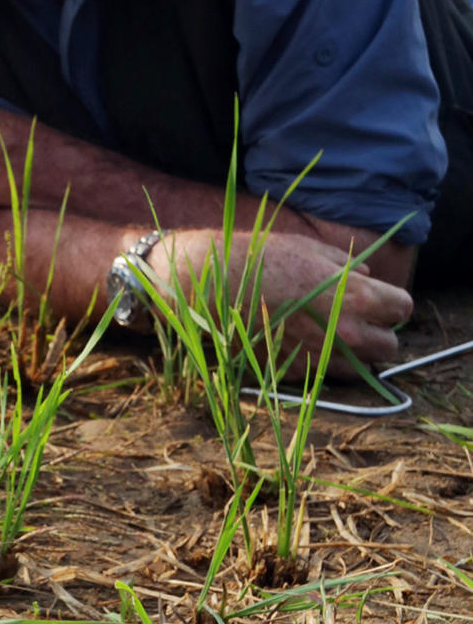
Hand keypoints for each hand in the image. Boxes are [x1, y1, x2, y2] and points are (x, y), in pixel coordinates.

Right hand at [152, 228, 412, 374]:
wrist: (219, 287)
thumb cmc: (266, 259)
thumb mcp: (313, 250)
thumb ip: (348, 266)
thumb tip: (365, 276)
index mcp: (358, 297)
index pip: (403, 307)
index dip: (393, 302)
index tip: (380, 299)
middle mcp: (348, 333)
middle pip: (390, 346)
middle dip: (381, 333)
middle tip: (362, 320)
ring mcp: (323, 356)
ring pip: (362, 368)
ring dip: (356, 353)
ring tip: (335, 335)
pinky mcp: (297, 372)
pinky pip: (326, 373)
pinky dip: (324, 361)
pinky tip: (306, 342)